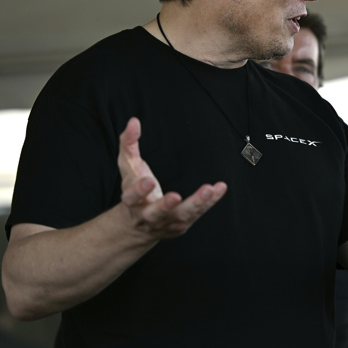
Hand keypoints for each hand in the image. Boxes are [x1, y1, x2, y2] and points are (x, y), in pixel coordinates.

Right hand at [117, 117, 227, 238]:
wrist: (137, 226)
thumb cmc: (133, 190)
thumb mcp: (128, 166)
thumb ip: (128, 143)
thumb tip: (133, 121)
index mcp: (131, 201)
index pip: (131, 197)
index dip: (139, 190)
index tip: (149, 181)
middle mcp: (147, 215)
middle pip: (156, 212)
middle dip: (165, 206)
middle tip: (176, 196)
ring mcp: (166, 222)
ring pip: (181, 215)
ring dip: (196, 203)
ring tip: (208, 189)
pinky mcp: (181, 224)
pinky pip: (198, 213)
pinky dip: (210, 201)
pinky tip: (220, 188)